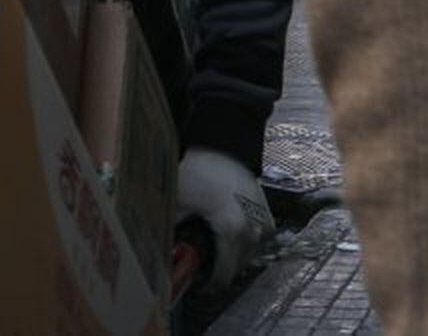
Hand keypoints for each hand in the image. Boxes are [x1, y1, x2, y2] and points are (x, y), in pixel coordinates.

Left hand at [177, 147, 274, 289]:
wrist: (222, 143)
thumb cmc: (198, 170)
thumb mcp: (178, 202)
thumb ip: (171, 233)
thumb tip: (161, 255)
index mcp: (232, 232)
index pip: (224, 274)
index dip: (209, 284)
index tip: (195, 284)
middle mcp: (253, 230)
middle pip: (237, 266)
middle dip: (219, 269)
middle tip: (199, 266)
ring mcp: (263, 221)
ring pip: (248, 253)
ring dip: (231, 256)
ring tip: (211, 250)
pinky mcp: (266, 211)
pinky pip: (256, 237)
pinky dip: (242, 240)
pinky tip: (223, 234)